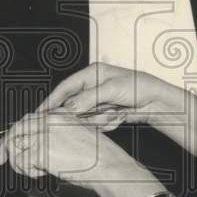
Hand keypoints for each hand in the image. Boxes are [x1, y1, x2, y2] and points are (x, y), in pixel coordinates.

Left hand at [0, 110, 129, 186]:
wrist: (109, 166)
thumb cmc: (101, 156)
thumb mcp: (80, 135)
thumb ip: (59, 135)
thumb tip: (40, 145)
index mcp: (60, 115)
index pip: (29, 119)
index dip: (16, 132)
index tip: (8, 144)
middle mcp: (50, 121)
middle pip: (17, 129)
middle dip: (5, 146)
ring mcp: (44, 134)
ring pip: (16, 147)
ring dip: (20, 162)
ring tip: (35, 170)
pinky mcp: (41, 151)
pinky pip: (22, 162)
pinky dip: (27, 171)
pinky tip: (42, 173)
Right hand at [35, 63, 186, 130]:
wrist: (157, 101)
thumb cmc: (137, 86)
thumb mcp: (111, 89)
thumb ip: (88, 99)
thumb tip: (68, 108)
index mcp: (90, 74)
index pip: (64, 88)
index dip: (51, 101)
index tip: (40, 114)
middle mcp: (92, 87)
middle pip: (74, 106)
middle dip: (82, 114)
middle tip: (89, 118)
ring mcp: (98, 101)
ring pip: (86, 117)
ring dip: (99, 118)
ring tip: (115, 111)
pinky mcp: (105, 113)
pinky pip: (97, 123)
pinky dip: (107, 122)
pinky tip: (119, 115)